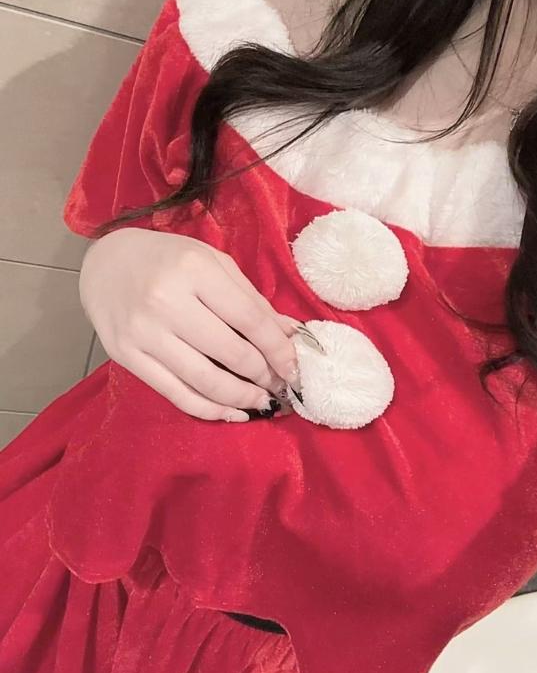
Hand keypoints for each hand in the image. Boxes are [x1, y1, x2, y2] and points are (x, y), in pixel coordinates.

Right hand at [79, 228, 298, 420]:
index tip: (296, 368)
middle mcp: (166, 301)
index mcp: (194, 269)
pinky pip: (175, 393)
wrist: (105, 263)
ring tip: (262, 401)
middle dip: (265, 376)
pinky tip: (231, 413)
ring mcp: (143, 332)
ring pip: (205, 381)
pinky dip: (209, 410)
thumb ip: (251, 299)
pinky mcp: (126, 356)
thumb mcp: (212, 263)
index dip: (279, 349)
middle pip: (231, 353)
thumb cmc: (167, 259)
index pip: (250, 319)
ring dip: (242, 398)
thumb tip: (290, 335)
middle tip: (282, 386)